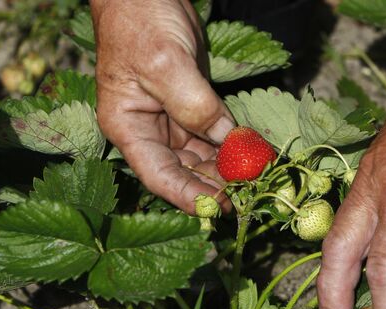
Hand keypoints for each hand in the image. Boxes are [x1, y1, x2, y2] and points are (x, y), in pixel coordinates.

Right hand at [91, 0, 233, 213]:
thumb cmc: (142, 24)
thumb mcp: (166, 64)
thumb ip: (194, 105)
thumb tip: (227, 141)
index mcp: (129, 128)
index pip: (159, 175)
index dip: (188, 196)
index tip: (219, 208)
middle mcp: (151, 131)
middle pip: (185, 170)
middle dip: (215, 185)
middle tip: (249, 194)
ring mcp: (174, 120)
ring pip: (203, 157)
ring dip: (229, 170)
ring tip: (256, 179)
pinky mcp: (195, 107)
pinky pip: (216, 135)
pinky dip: (234, 146)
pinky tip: (254, 155)